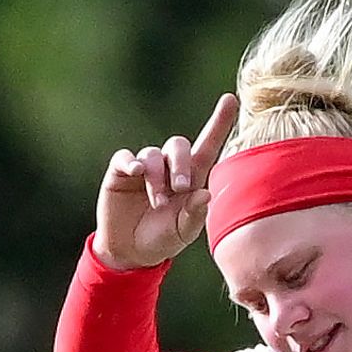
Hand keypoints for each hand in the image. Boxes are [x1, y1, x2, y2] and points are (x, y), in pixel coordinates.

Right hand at [94, 94, 239, 272]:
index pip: (207, 145)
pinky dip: (130, 162)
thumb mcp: (182, 232)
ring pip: (152, 155)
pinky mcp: (120, 172)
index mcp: (190, 177)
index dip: (219, 122)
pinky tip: (135, 172)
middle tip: (180, 188)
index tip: (230, 99)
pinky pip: (125, 157)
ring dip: (156, 178)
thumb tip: (205, 194)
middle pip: (177, 145)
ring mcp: (143, 167)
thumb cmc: (163, 239)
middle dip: (180, 164)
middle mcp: (168, 167)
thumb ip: (194, 215)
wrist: (131, 252)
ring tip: (157, 202)